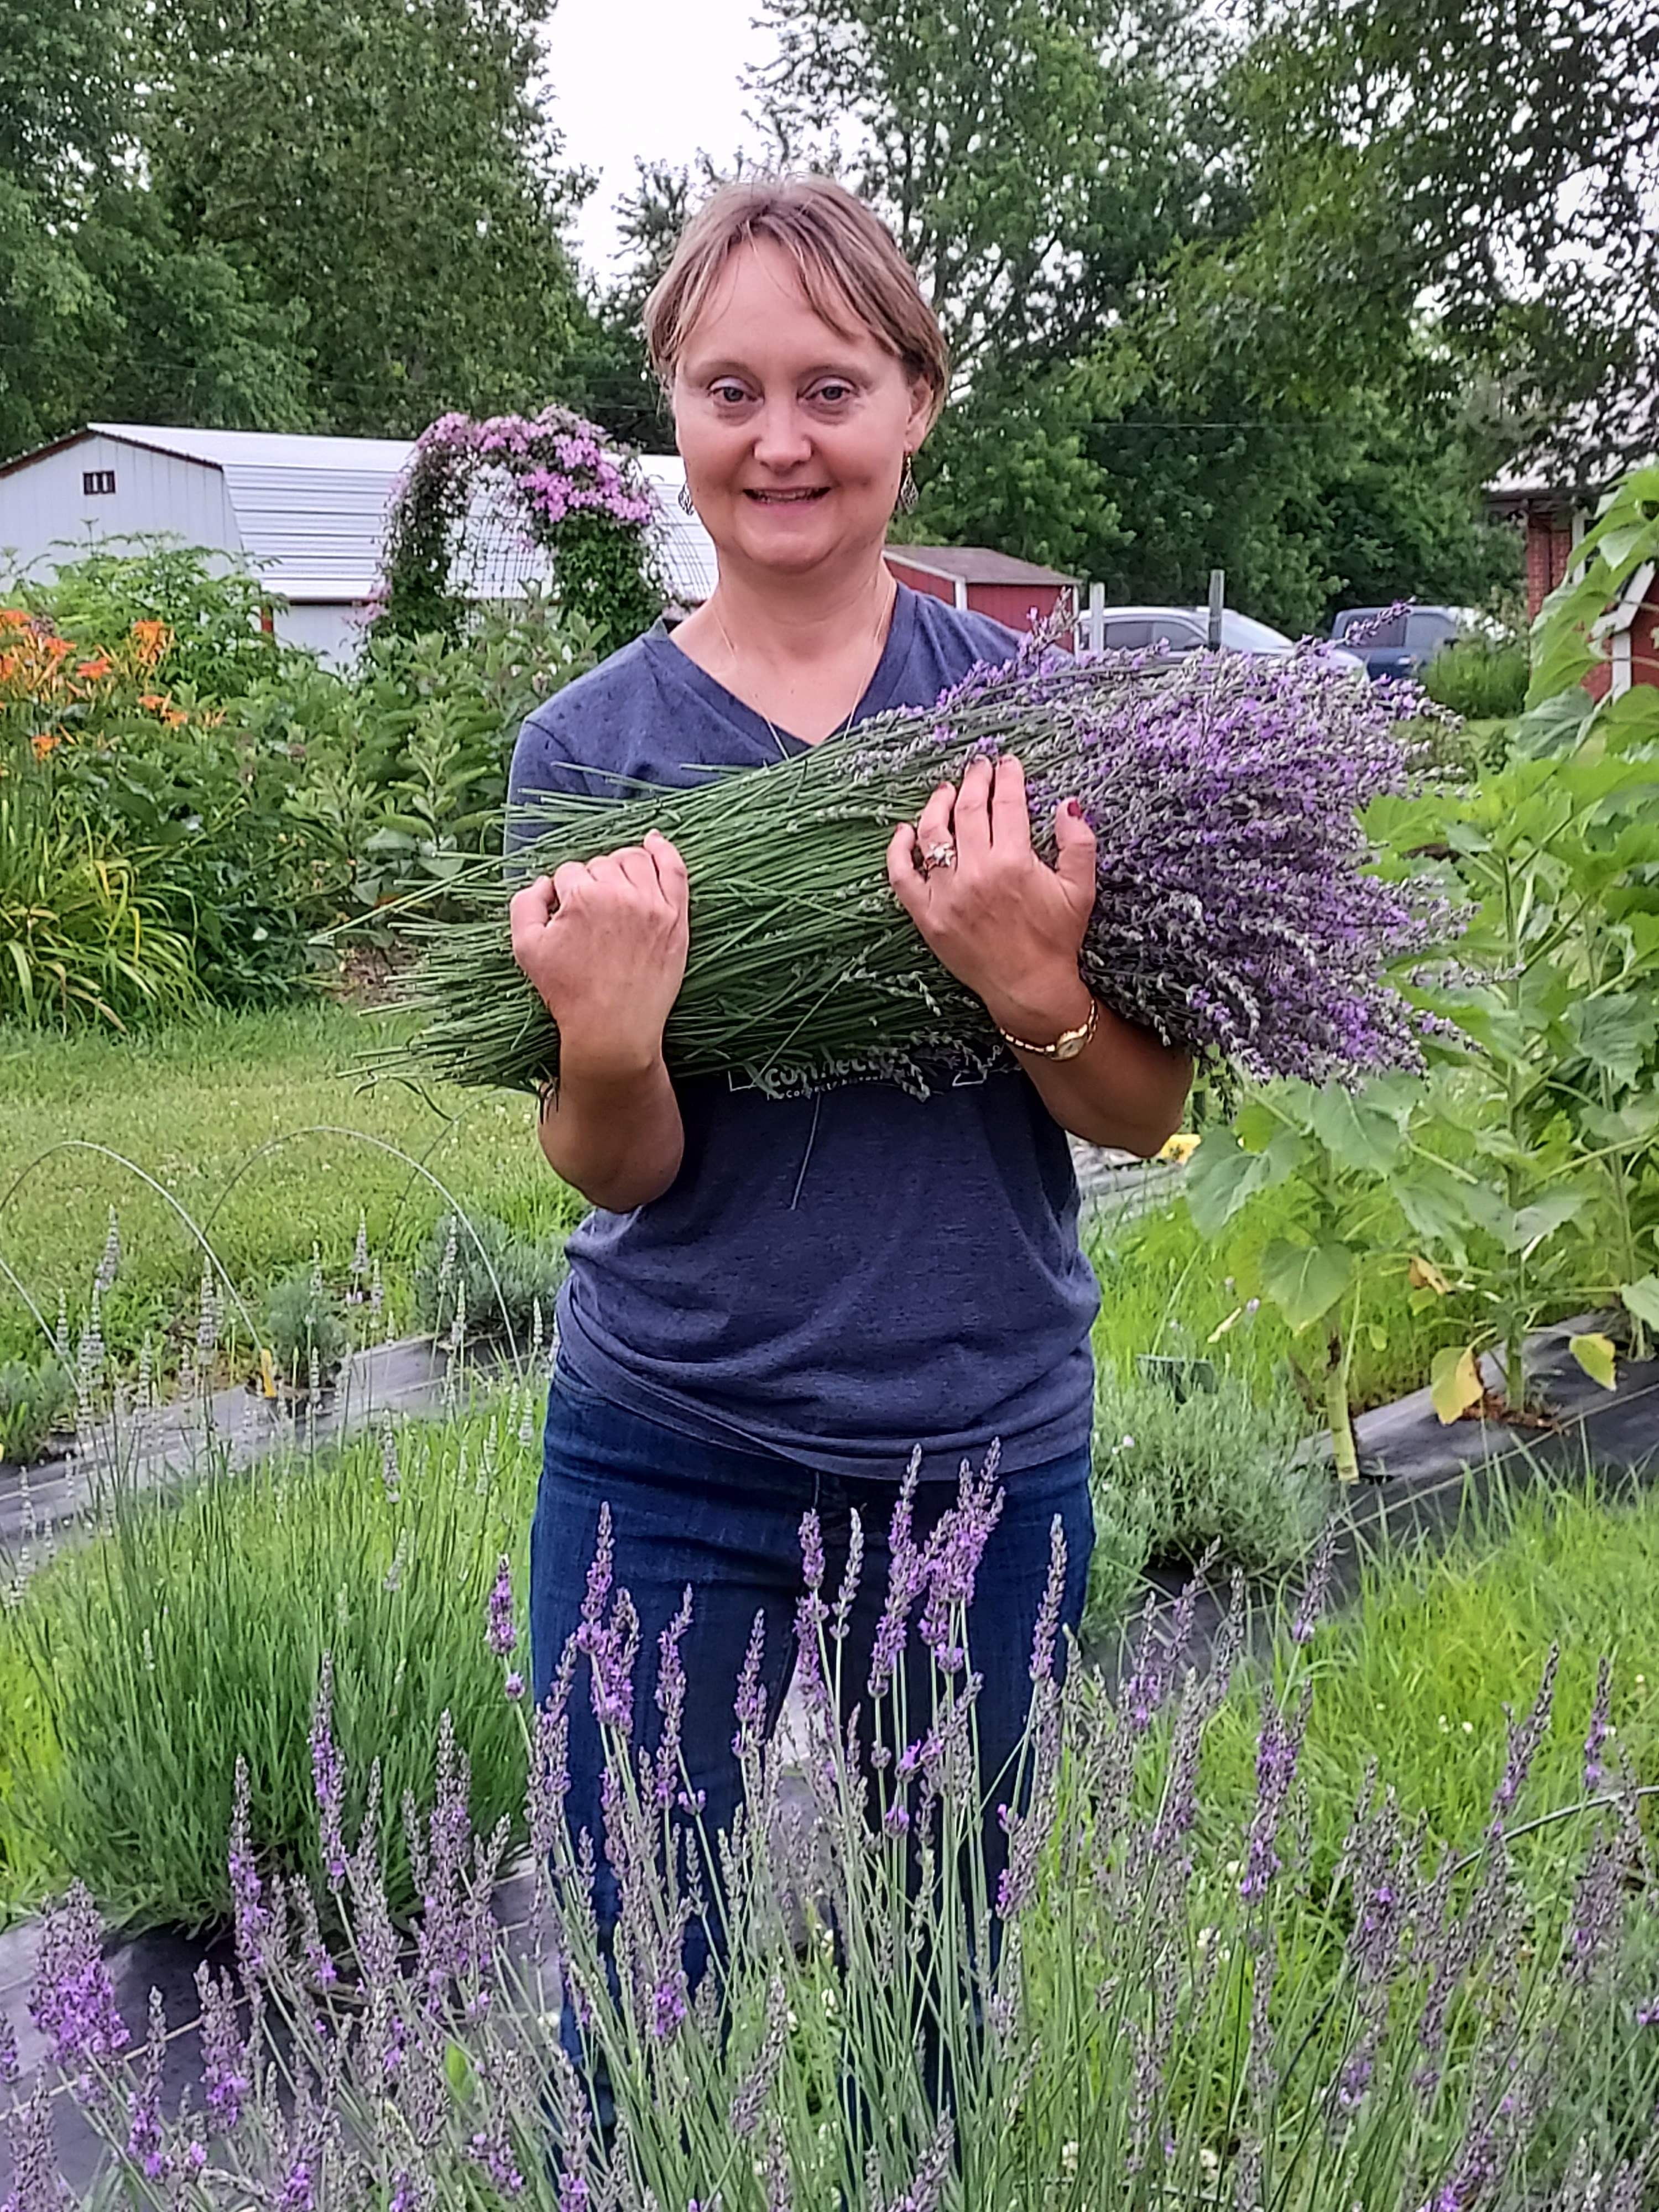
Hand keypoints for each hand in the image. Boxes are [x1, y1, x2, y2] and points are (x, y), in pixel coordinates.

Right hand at [509, 829, 688, 1079]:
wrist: (612, 1029)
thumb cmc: (568, 991)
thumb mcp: (526, 948)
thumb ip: (524, 904)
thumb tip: (544, 883)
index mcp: (582, 896)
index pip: (569, 873)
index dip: (564, 894)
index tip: (568, 919)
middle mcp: (620, 893)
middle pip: (601, 864)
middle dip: (591, 882)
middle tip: (590, 917)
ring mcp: (653, 904)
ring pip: (635, 860)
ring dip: (620, 865)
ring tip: (614, 887)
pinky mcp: (676, 918)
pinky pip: (675, 870)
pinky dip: (665, 851)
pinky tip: (654, 842)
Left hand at [886, 755, 1097, 1039]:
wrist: (1029, 987)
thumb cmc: (1056, 939)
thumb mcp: (1081, 890)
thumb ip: (1078, 843)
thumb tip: (1067, 804)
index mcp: (1015, 862)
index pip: (1007, 803)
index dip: (1007, 777)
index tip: (1006, 764)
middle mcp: (977, 873)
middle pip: (969, 810)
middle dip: (975, 781)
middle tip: (978, 768)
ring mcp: (948, 894)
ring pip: (933, 833)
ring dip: (938, 805)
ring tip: (945, 792)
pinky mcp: (927, 915)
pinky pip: (901, 875)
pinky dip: (898, 850)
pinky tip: (904, 831)